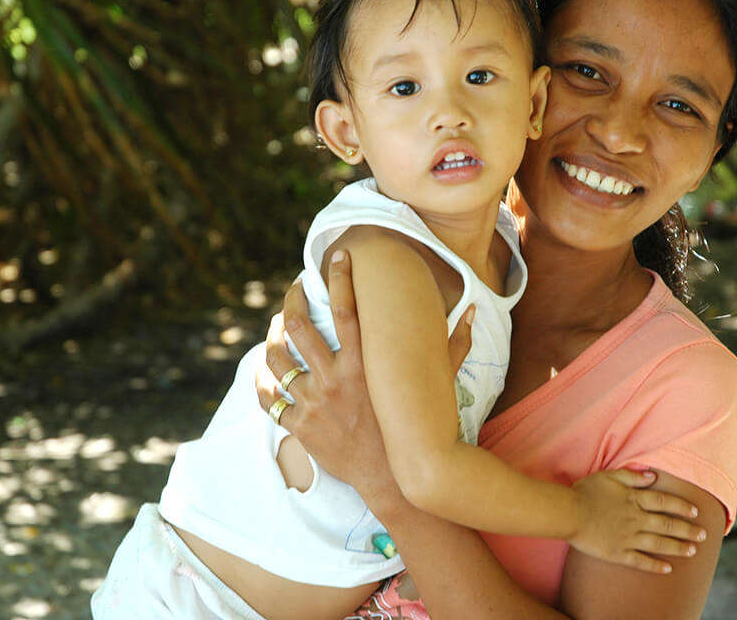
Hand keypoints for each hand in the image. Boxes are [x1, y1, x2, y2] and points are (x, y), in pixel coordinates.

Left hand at [254, 249, 473, 506]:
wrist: (394, 478)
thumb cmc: (415, 426)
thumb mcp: (440, 383)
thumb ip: (455, 344)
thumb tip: (475, 311)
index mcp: (365, 364)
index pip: (346, 308)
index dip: (340, 277)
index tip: (337, 257)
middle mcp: (335, 379)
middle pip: (298, 327)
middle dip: (291, 302)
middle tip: (294, 293)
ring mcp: (315, 403)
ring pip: (277, 360)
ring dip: (272, 339)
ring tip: (277, 329)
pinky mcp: (301, 427)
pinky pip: (270, 400)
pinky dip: (262, 383)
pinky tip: (262, 372)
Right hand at [567, 468, 707, 573]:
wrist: (568, 513)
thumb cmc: (586, 492)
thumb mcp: (608, 475)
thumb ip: (632, 475)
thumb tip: (653, 476)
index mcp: (634, 499)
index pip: (664, 502)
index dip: (681, 506)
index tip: (695, 511)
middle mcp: (636, 519)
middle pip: (667, 525)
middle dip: (688, 530)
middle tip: (703, 535)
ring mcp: (628, 538)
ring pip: (659, 544)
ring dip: (678, 547)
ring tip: (693, 551)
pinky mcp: (618, 553)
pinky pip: (641, 562)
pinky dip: (656, 566)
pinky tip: (668, 569)